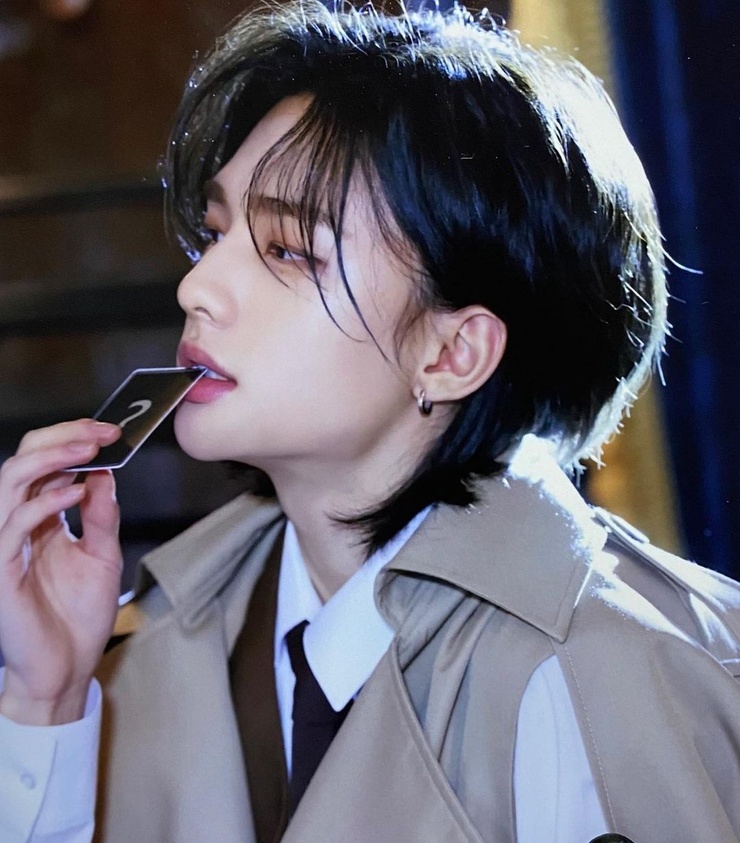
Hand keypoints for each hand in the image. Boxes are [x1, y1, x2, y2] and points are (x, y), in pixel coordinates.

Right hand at [0, 420, 123, 724]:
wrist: (65, 668)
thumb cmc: (78, 615)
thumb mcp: (102, 555)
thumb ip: (101, 516)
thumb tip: (104, 474)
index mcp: (40, 518)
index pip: (44, 463)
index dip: (72, 440)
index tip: (112, 432)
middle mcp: (17, 524)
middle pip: (23, 461)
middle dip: (62, 438)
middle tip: (103, 432)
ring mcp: (5, 544)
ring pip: (11, 481)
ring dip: (52, 458)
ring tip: (90, 450)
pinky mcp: (1, 568)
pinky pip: (15, 523)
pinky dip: (46, 502)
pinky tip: (77, 491)